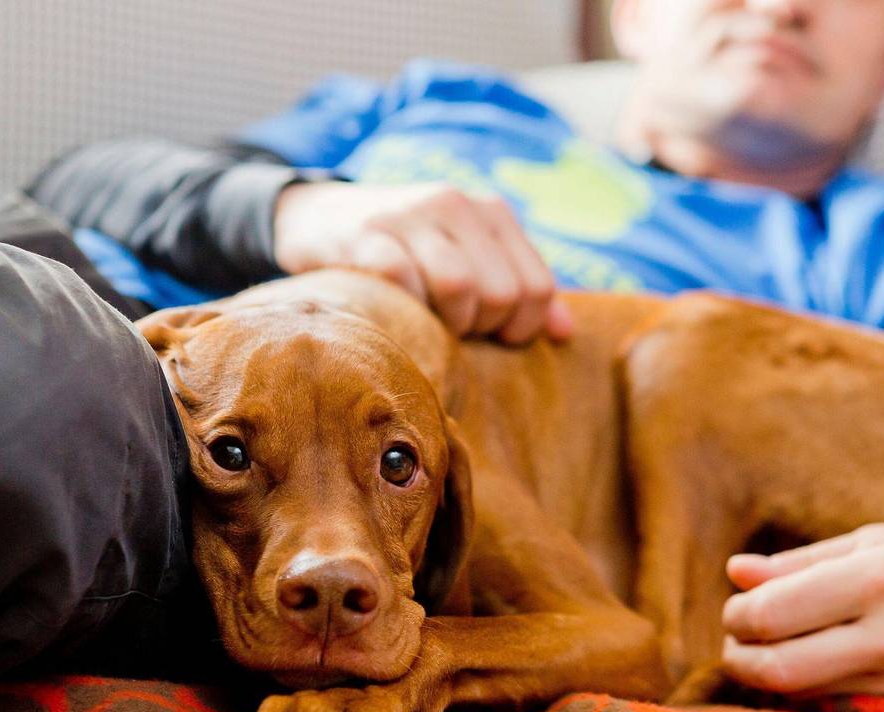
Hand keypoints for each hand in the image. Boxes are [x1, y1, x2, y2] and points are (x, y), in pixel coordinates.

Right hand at [272, 181, 572, 343]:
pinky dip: (404, 308)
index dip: (521, 328)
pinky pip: (403, 281)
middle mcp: (455, 204)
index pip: (537, 288)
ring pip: (459, 286)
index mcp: (491, 213)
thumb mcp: (468, 259)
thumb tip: (566, 334)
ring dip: (444, 322)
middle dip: (480, 327)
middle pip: (501, 293)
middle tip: (451, 327)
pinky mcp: (364, 233)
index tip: (491, 335)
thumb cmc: (407, 252)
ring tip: (427, 320)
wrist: (318, 216)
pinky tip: (393, 309)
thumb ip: (518, 291)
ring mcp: (408, 215)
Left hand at [721, 524, 883, 711]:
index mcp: (883, 575)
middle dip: (742, 659)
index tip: (737, 612)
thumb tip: (735, 573)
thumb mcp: (880, 541)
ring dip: (778, 682)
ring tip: (778, 656)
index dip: (738, 617)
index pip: (773, 613)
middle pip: (783, 669)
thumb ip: (803, 562)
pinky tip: (823, 678)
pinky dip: (823, 702)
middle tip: (738, 645)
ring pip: (814, 700)